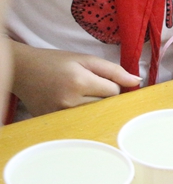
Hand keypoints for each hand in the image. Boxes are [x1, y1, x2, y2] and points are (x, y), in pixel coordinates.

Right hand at [11, 42, 141, 116]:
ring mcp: (60, 115)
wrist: (23, 71)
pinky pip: (80, 121)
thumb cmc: (56, 62)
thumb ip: (114, 70)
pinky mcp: (54, 123)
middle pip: (106, 105)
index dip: (113, 84)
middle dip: (105, 96)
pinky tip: (73, 103)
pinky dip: (83, 114)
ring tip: (82, 94)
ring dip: (95, 106)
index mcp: (79, 82)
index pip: (114, 91)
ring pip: (95, 115)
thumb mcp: (86, 59)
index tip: (102, 79)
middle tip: (91, 86)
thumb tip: (137, 81)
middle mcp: (70, 102)